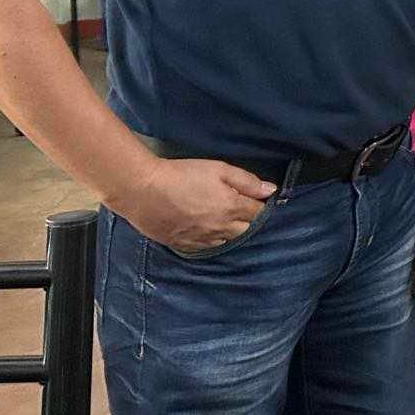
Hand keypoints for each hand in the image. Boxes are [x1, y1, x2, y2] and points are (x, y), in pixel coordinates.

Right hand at [113, 156, 274, 253]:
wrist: (144, 191)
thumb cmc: (183, 175)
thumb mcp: (219, 169)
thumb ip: (247, 181)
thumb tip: (270, 191)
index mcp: (232, 208)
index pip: (258, 212)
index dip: (261, 204)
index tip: (258, 198)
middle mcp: (221, 228)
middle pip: (246, 229)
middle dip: (249, 219)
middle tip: (241, 207)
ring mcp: (202, 238)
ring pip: (227, 239)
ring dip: (231, 230)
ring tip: (224, 217)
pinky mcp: (185, 244)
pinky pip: (207, 246)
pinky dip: (212, 238)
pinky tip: (207, 228)